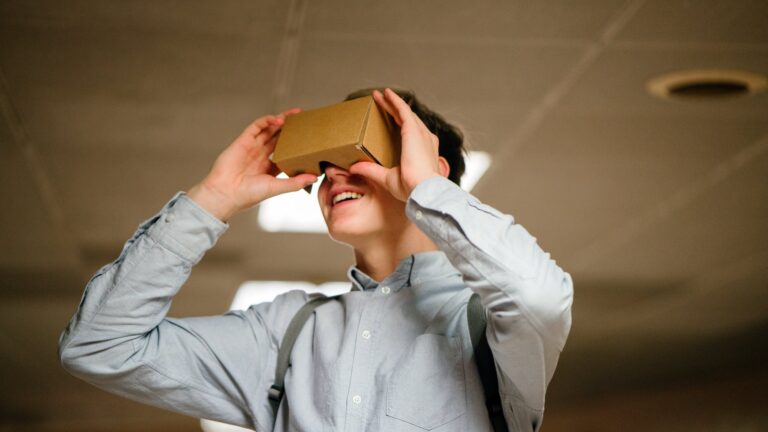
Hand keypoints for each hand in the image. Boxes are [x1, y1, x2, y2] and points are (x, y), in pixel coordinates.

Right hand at [187, 110, 316, 221]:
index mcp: (269, 168)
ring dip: (282, 120)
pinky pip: (256, 126)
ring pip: (269, 129)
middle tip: (305, 120)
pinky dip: (267, 120)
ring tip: (296, 114)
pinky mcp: (243, 140)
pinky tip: (278, 119)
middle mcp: (261, 155)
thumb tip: (315, 177)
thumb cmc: (248, 194)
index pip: (286, 152)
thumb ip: (295, 182)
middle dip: (291, 128)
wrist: (225, 193)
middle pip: (279, 137)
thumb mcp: (276, 187)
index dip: (296, 145)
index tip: (310, 140)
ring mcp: (252, 147)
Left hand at [349, 89, 447, 201]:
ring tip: (381, 95)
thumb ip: (371, 170)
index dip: (399, 124)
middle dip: (395, 109)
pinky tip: (386, 93)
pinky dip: (394, 100)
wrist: (422, 189)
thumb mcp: (387, 178)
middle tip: (382, 101)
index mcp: (422, 153)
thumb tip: (354, 167)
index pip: (410, 134)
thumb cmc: (411, 188)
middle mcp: (425, 140)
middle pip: (408, 120)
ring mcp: (420, 133)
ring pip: (404, 112)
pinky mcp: (413, 129)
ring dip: (393, 103)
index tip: (390, 118)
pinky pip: (403, 110)